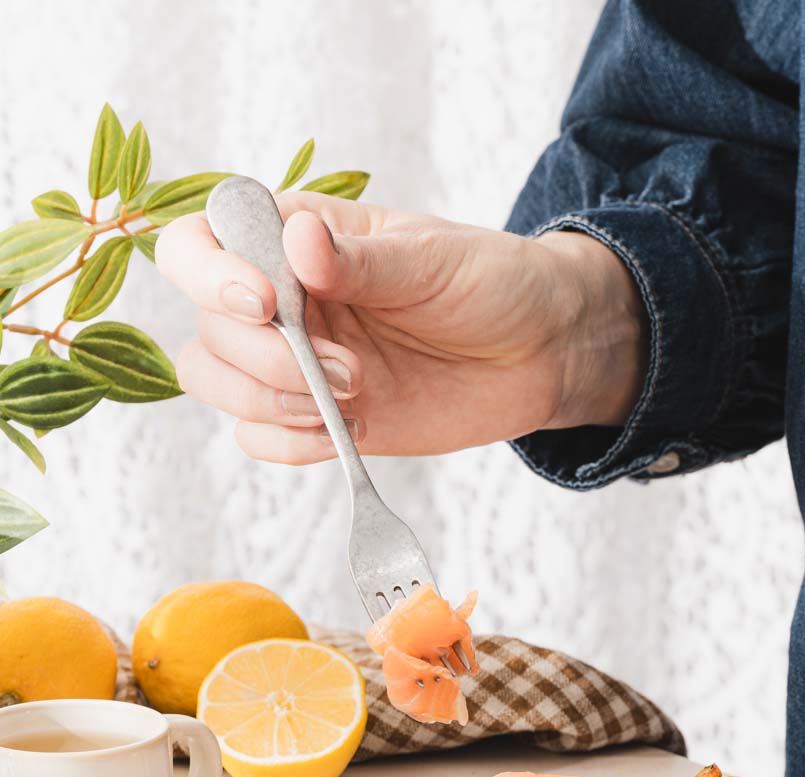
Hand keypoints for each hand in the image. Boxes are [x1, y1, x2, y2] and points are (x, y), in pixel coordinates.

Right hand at [157, 192, 646, 463]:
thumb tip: (300, 241)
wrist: (539, 352)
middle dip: (265, 360)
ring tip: (348, 404)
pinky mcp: (317, 415)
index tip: (265, 304)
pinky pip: (257, 437)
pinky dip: (287, 445)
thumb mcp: (432, 260)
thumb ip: (361, 261)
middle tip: (348, 372)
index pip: (199, 241)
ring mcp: (294, 359)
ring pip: (217, 383)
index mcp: (294, 236)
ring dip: (270, 404)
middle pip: (207, 329)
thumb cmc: (490, 283)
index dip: (210, 274)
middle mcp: (279, 296)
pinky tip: (343, 436)